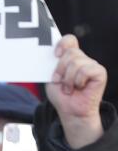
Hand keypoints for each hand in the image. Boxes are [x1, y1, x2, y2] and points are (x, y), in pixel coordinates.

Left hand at [48, 34, 106, 148]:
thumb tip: (51, 54)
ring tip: (68, 88)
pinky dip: (78, 81)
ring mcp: (92, 65)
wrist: (70, 110)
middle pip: (71, 53)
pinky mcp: (100, 72)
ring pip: (76, 63)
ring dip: (67, 79)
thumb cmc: (61, 95)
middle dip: (60, 69)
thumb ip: (52, 65)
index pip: (70, 40)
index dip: (62, 44)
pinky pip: (85, 70)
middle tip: (59, 81)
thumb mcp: (51, 78)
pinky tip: (79, 87)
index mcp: (70, 58)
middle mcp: (83, 59)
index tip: (55, 55)